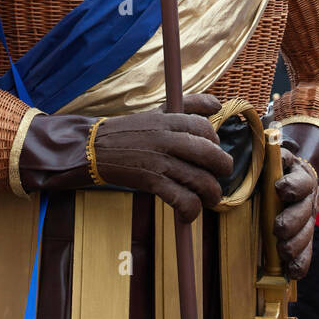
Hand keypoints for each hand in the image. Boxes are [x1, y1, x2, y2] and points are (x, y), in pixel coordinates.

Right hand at [94, 93, 230, 221]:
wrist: (95, 149)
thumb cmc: (132, 131)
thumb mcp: (160, 110)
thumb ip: (190, 104)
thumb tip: (218, 104)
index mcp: (170, 120)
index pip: (206, 128)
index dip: (215, 141)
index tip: (212, 150)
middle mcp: (167, 139)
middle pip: (211, 154)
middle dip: (223, 167)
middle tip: (220, 175)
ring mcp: (160, 161)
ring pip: (201, 180)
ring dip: (212, 194)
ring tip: (210, 198)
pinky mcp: (151, 182)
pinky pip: (183, 200)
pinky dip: (191, 210)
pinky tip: (187, 214)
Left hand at [273, 147, 317, 279]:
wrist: (295, 179)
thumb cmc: (278, 169)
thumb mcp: (276, 158)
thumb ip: (270, 156)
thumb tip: (260, 146)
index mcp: (301, 178)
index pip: (302, 182)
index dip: (292, 186)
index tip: (279, 188)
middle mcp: (308, 200)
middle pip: (305, 212)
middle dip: (292, 221)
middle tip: (278, 229)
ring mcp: (309, 220)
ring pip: (307, 234)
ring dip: (296, 245)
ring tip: (283, 251)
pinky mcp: (305, 238)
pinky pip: (307, 253)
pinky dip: (301, 264)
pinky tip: (293, 272)